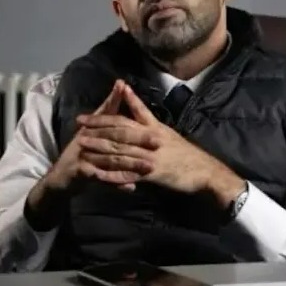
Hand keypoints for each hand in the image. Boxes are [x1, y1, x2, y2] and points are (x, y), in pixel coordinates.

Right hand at [45, 80, 151, 193]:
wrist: (61, 175)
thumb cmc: (83, 146)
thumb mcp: (97, 124)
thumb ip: (110, 106)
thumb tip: (121, 82)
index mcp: (95, 125)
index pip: (117, 118)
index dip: (135, 119)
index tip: (156, 124)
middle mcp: (89, 136)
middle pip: (116, 137)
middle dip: (138, 140)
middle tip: (158, 142)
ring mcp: (84, 155)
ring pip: (112, 159)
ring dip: (132, 164)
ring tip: (149, 167)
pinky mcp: (80, 172)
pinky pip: (102, 179)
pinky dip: (117, 184)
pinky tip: (132, 187)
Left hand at [77, 85, 244, 204]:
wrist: (204, 171)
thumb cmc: (187, 153)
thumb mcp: (169, 134)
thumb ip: (151, 124)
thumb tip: (137, 114)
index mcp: (155, 127)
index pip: (131, 114)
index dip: (112, 110)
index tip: (93, 109)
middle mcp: (151, 139)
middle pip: (121, 131)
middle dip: (99, 126)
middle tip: (80, 123)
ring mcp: (151, 156)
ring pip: (121, 151)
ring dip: (100, 149)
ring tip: (83, 146)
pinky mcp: (152, 174)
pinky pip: (128, 175)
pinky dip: (113, 175)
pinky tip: (99, 174)